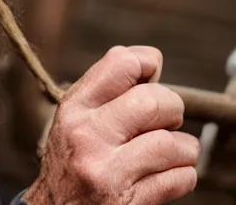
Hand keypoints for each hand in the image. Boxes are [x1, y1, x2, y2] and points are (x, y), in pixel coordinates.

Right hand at [24, 46, 199, 204]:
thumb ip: (104, 94)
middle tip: (161, 124)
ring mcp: (106, 169)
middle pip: (156, 100)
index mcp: (74, 108)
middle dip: (171, 112)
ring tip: (165, 154)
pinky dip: (181, 177)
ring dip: (181, 150)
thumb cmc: (70, 162)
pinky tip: (161, 176)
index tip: (149, 80)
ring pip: (174, 143)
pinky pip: (180, 178)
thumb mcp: (72, 120)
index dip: (148, 65)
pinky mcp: (127, 201)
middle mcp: (86, 134)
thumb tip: (151, 66)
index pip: (123, 61)